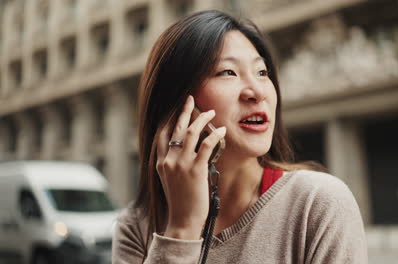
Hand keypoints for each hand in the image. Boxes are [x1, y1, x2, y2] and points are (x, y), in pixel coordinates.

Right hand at [155, 95, 225, 239]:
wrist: (182, 221)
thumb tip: (180, 150)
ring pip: (190, 132)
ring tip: (211, 112)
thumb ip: (171, 164)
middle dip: (184, 111)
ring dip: (202, 119)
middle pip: (175, 128)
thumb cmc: (179, 202)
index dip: (170, 117)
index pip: (162, 133)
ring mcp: (181, 164)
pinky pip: (206, 145)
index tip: (177, 107)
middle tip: (191, 98)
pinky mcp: (195, 170)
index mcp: (160, 162)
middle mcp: (168, 160)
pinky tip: (221, 130)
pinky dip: (214, 135)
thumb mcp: (169, 180)